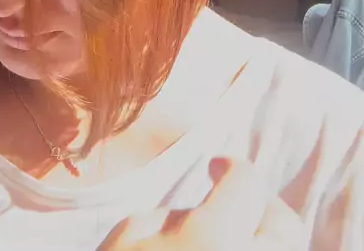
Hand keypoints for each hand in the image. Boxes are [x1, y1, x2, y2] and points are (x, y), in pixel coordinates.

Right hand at [98, 159, 305, 249]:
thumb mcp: (125, 239)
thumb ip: (168, 216)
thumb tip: (196, 213)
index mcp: (213, 242)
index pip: (246, 185)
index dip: (232, 169)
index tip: (217, 168)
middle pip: (285, 227)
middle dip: (265, 205)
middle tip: (238, 199)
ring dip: (262, 242)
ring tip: (230, 238)